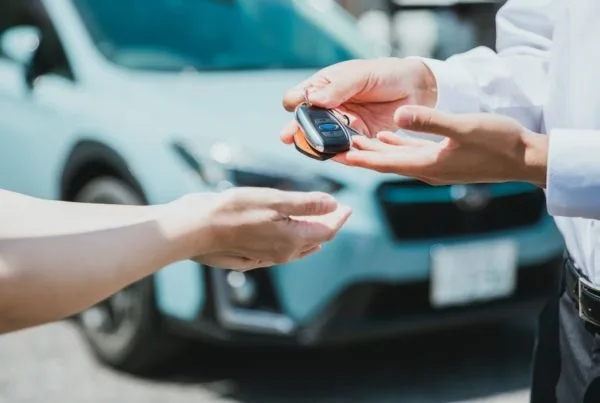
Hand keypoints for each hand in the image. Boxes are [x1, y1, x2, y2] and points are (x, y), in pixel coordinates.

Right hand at [176, 187, 351, 270]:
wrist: (197, 229)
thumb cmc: (234, 210)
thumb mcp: (274, 201)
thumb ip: (307, 204)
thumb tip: (333, 205)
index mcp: (292, 239)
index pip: (326, 231)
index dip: (339, 218)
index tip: (348, 208)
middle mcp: (284, 253)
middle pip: (315, 240)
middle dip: (328, 225)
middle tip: (338, 212)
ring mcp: (268, 257)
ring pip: (300, 247)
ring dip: (312, 234)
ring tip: (319, 222)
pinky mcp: (254, 256)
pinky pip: (284, 250)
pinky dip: (295, 240)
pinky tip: (291, 234)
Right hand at [280, 58, 436, 142]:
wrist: (416, 88)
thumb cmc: (385, 73)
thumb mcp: (360, 75)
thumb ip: (338, 87)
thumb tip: (313, 99)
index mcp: (323, 87)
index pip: (298, 97)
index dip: (295, 103)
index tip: (297, 106)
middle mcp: (328, 108)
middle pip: (305, 123)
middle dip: (296, 130)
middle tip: (289, 136)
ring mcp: (342, 125)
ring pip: (322, 139)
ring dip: (316, 144)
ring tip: (312, 148)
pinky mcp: (358, 139)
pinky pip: (345, 149)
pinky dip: (339, 153)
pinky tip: (335, 155)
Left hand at [334, 105, 547, 186]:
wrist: (525, 158)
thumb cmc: (498, 142)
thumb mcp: (463, 127)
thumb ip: (430, 122)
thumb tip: (397, 117)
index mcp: (427, 165)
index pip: (383, 164)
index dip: (359, 160)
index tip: (336, 157)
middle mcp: (427, 170)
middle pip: (385, 163)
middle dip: (361, 157)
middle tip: (336, 148)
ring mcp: (436, 166)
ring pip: (396, 159)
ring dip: (376, 152)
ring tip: (354, 142)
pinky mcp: (444, 159)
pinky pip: (412, 154)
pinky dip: (396, 146)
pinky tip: (388, 136)